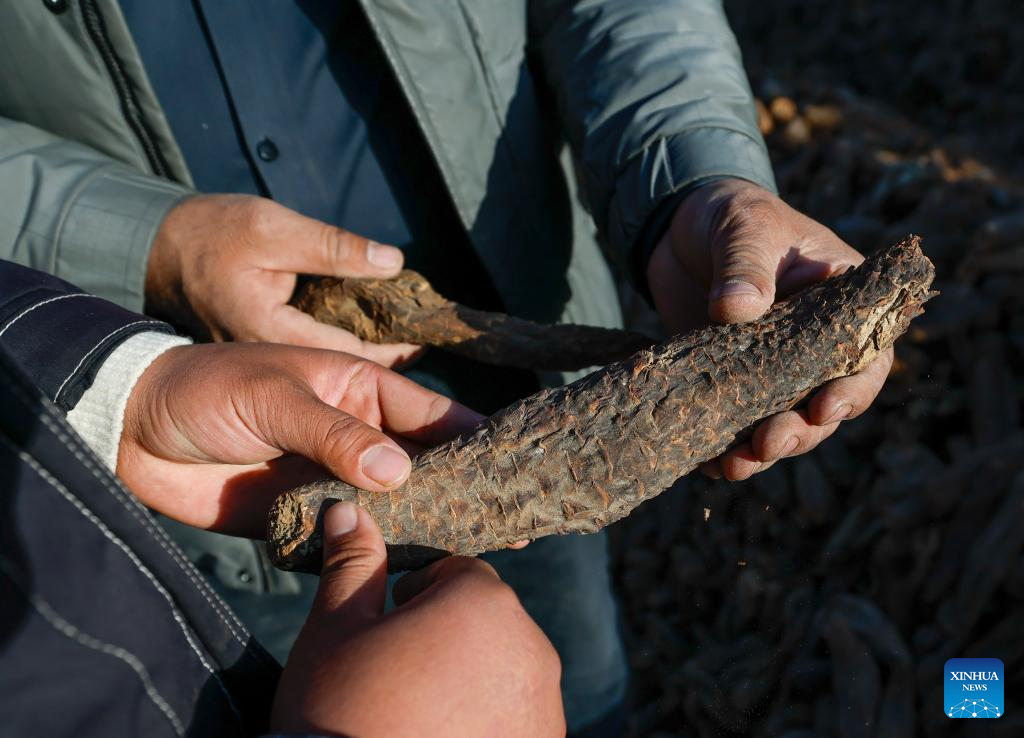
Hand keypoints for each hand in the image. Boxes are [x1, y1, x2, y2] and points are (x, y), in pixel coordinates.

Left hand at [117, 342, 482, 535]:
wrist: (133, 430)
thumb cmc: (206, 389)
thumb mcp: (274, 396)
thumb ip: (334, 434)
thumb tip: (399, 473)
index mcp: (355, 390)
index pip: (429, 414)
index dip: (473, 437)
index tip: (515, 460)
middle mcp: (353, 434)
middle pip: (421, 465)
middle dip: (463, 489)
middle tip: (510, 520)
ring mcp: (331, 477)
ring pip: (393, 505)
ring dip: (429, 526)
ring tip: (477, 550)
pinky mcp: (303, 517)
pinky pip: (351, 536)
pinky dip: (377, 551)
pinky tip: (411, 570)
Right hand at [146, 194, 419, 366]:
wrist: (150, 248)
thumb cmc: (208, 233)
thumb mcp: (272, 229)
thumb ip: (332, 248)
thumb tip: (392, 263)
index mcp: (270, 332)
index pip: (349, 354)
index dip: (395, 350)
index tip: (429, 338)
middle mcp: (267, 360)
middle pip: (340, 371)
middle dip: (385, 359)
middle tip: (425, 344)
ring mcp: (261, 363)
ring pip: (326, 368)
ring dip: (363, 354)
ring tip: (404, 340)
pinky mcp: (259, 354)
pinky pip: (307, 357)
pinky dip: (337, 344)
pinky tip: (363, 332)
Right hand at [271, 502, 564, 737]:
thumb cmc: (340, 712)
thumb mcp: (334, 630)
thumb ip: (352, 564)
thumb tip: (350, 508)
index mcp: (484, 602)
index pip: (458, 572)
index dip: (417, 596)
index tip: (389, 629)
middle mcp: (532, 647)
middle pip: (487, 619)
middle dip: (448, 636)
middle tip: (399, 674)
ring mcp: (545, 705)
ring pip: (504, 667)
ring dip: (471, 678)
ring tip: (419, 711)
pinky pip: (518, 714)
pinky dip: (489, 719)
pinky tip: (443, 732)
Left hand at [647, 178, 891, 480]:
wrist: (678, 226)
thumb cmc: (731, 214)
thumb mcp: (745, 226)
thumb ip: (744, 263)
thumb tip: (736, 310)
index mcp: (841, 308)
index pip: (865, 359)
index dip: (851, 392)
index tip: (823, 409)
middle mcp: (812, 348)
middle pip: (821, 407)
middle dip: (799, 434)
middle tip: (768, 445)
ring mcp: (768, 370)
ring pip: (778, 424)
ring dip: (760, 452)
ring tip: (732, 466)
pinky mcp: (726, 381)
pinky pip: (730, 422)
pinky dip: (718, 445)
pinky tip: (701, 463)